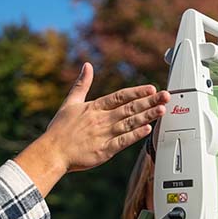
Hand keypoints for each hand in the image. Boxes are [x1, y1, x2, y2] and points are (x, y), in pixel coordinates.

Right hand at [42, 62, 169, 172]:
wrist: (51, 152)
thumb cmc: (59, 130)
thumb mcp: (69, 103)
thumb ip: (81, 84)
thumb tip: (87, 66)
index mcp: (94, 108)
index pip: (119, 97)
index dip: (136, 92)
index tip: (151, 88)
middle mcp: (101, 120)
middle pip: (129, 108)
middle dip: (149, 102)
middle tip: (166, 96)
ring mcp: (103, 135)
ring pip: (129, 123)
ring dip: (146, 116)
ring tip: (161, 109)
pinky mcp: (103, 151)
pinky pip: (122, 142)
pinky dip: (135, 135)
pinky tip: (147, 129)